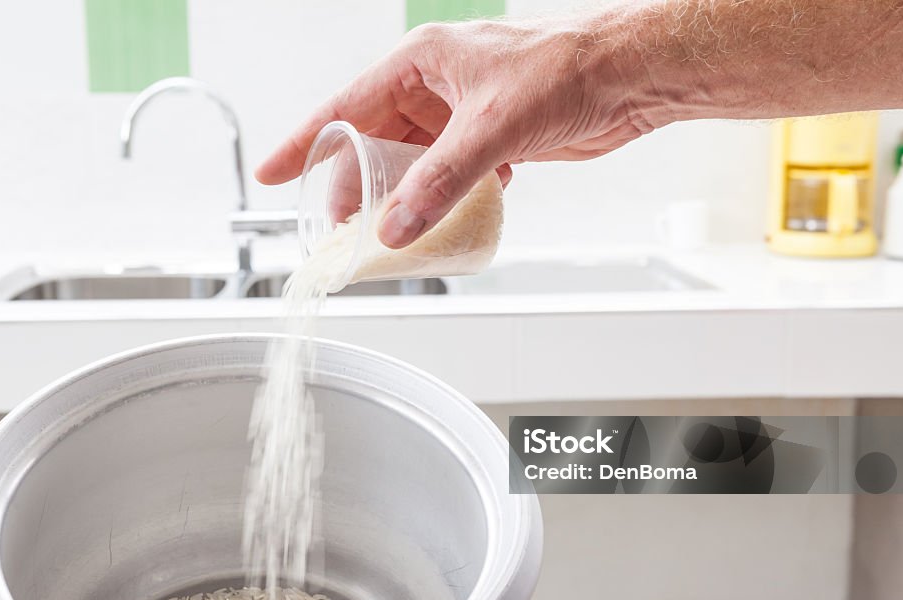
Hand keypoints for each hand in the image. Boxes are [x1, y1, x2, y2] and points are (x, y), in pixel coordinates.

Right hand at [256, 16, 661, 247]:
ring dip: (401, 199)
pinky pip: (448, 175)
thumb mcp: (491, 128)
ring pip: (412, 164)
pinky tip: (441, 218)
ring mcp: (462, 113)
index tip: (271, 171)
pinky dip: (441, 199)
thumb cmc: (569, 69)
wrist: (631, 76)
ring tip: (384, 233)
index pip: (346, 106)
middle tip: (339, 227)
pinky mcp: (490, 138)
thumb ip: (440, 181)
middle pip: (375, 142)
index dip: (305, 143)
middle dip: (356, 186)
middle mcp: (436, 86)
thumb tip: (396, 225)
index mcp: (421, 62)